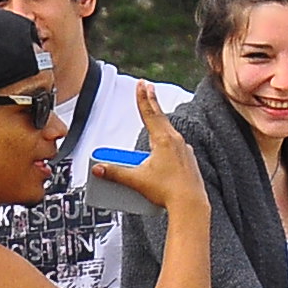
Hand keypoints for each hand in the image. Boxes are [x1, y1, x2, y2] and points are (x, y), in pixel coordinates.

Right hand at [97, 88, 208, 214]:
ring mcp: (184, 149)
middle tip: (147, 86)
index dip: (142, 98)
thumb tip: (98, 169)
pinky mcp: (188, 159)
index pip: (149, 114)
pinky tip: (165, 146)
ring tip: (153, 114)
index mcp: (163, 140)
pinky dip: (167, 139)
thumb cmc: (166, 190)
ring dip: (159, 120)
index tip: (141, 84)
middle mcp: (175, 141)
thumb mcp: (137, 181)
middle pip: (160, 116)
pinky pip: (175, 144)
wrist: (190, 203)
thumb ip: (116, 173)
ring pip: (168, 130)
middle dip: (152, 101)